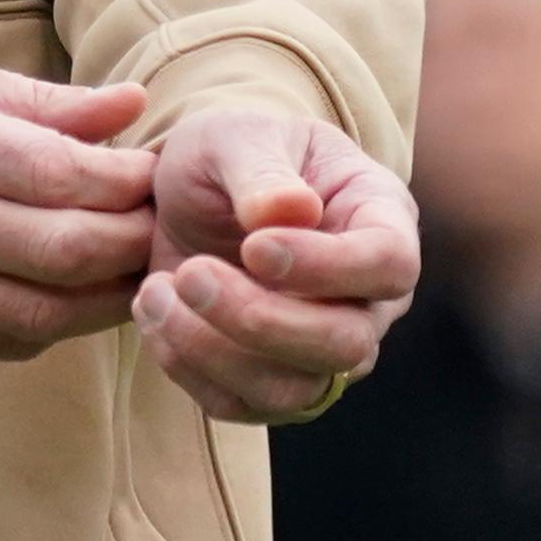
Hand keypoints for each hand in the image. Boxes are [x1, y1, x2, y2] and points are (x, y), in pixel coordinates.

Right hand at [0, 51, 156, 358]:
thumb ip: (37, 101)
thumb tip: (131, 106)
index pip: (63, 174)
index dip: (128, 180)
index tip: (154, 171)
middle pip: (66, 252)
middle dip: (134, 243)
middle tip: (160, 227)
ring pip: (43, 314)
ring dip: (107, 297)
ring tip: (132, 269)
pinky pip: (0, 342)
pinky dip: (52, 324)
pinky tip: (69, 295)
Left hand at [134, 106, 418, 423]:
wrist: (189, 187)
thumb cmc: (231, 150)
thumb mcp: (237, 136)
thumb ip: (261, 170)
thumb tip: (290, 211)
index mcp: (379, 219)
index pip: (388, 264)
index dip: (327, 267)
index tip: (254, 247)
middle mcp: (366, 296)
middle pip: (347, 344)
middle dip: (262, 320)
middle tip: (191, 273)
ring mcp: (322, 346)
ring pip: (295, 390)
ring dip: (216, 352)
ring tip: (156, 291)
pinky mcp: (269, 378)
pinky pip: (241, 404)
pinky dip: (188, 368)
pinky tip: (152, 312)